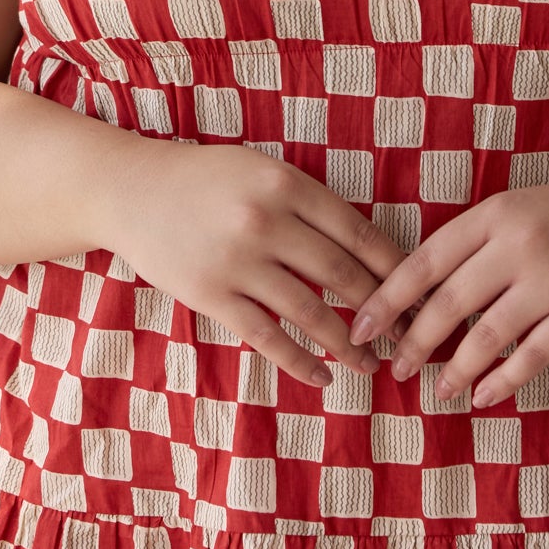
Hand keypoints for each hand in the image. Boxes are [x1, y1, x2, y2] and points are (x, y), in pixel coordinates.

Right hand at [102, 141, 408, 388]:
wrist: (131, 190)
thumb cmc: (206, 180)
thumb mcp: (262, 171)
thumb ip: (309, 203)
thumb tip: (371, 249)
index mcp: (287, 184)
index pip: (358, 232)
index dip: (394, 268)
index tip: (417, 292)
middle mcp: (265, 221)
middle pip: (342, 274)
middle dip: (381, 310)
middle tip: (406, 334)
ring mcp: (237, 261)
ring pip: (310, 312)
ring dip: (348, 344)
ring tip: (371, 364)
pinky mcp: (211, 294)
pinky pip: (266, 336)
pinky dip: (300, 362)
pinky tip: (323, 377)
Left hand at [346, 172, 548, 409]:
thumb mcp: (516, 211)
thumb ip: (474, 246)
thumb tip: (419, 299)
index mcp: (495, 215)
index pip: (425, 261)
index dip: (387, 299)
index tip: (360, 328)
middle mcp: (519, 245)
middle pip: (448, 303)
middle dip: (414, 342)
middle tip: (395, 368)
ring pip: (486, 336)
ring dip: (455, 370)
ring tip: (438, 391)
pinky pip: (532, 355)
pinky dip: (503, 381)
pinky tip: (483, 396)